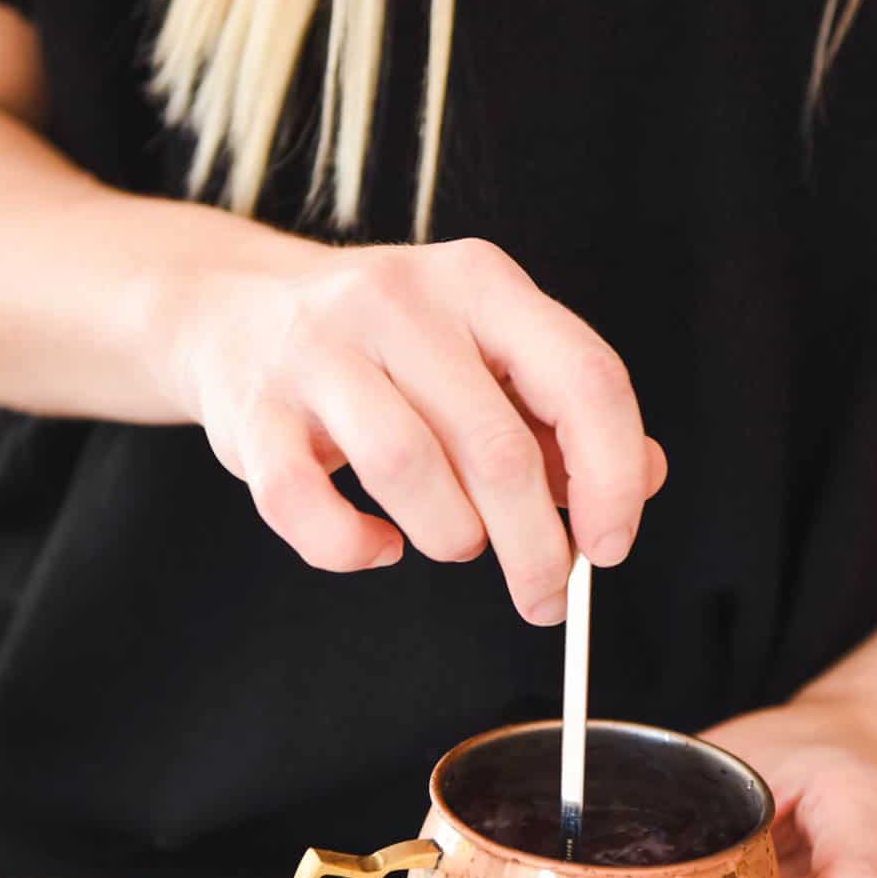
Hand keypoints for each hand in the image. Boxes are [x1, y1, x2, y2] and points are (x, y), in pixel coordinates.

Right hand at [160, 235, 665, 621]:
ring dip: (451, 538)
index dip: (612, 475)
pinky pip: (306, 506)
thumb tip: (643, 479)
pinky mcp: (253, 411)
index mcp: (481, 282)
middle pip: (498, 449)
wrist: (233, 311)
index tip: (611, 544)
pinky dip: (353, 548)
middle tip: (546, 595)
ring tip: (455, 542)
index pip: (584, 378)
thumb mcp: (486, 355)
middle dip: (537, 547)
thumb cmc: (387, 351)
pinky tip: (378, 545)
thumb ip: (565, 417)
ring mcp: (317, 351)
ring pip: (409, 472)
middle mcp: (400, 301)